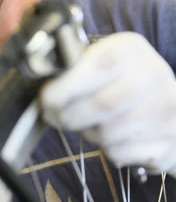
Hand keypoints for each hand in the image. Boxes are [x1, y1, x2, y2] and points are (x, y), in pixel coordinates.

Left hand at [40, 32, 175, 174]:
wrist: (168, 110)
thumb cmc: (118, 83)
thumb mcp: (99, 62)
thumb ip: (73, 67)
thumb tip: (39, 77)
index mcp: (131, 49)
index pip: (102, 64)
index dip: (69, 85)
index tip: (46, 98)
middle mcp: (155, 75)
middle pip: (103, 104)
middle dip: (69, 116)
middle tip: (55, 117)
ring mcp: (165, 109)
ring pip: (109, 133)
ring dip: (89, 133)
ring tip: (91, 123)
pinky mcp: (168, 140)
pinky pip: (120, 153)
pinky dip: (108, 150)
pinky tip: (113, 137)